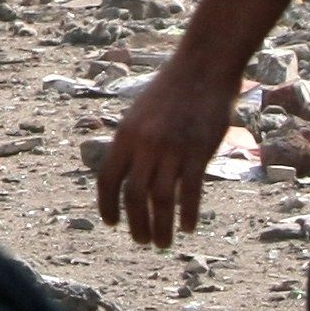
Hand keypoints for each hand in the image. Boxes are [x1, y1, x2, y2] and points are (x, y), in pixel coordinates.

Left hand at [94, 59, 240, 245]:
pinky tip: (188, 227)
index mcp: (125, 134)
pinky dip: (188, 213)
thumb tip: (126, 172)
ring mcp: (172, 147)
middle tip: (142, 241)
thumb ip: (132, 142)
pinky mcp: (199, 150)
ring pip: (161, 199)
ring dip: (160, 227)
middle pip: (133, 195)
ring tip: (162, 243)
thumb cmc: (172, 89)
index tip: (111, 223)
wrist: (202, 66)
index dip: (107, 204)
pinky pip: (191, 191)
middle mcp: (145, 143)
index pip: (108, 178)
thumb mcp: (140, 112)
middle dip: (135, 223)